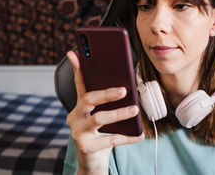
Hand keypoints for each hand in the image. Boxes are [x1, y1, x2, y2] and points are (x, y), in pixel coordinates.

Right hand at [66, 51, 143, 173]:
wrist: (93, 162)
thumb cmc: (101, 134)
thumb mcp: (104, 116)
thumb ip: (111, 102)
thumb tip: (131, 87)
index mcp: (80, 106)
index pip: (79, 84)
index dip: (77, 68)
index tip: (75, 53)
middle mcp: (75, 117)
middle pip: (88, 99)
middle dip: (106, 93)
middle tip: (124, 90)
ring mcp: (78, 132)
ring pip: (98, 119)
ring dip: (119, 113)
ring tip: (135, 109)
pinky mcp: (85, 147)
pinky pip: (110, 140)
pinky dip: (127, 137)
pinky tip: (139, 135)